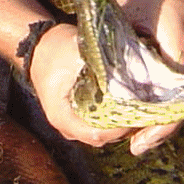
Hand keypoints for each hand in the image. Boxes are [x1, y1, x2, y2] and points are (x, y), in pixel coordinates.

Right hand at [27, 22, 132, 147]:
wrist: (38, 45)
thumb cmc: (56, 48)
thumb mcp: (78, 53)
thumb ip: (101, 67)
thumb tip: (131, 75)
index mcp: (62, 116)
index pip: (96, 134)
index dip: (120, 128)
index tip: (138, 114)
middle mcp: (65, 125)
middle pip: (101, 138)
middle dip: (124, 127)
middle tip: (144, 112)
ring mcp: (70, 123)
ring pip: (101, 133)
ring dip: (119, 124)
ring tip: (138, 109)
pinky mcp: (75, 116)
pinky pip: (97, 125)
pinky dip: (112, 118)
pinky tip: (126, 106)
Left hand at [116, 0, 183, 155]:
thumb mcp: (130, 16)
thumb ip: (117, 46)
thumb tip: (97, 73)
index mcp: (182, 60)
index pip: (172, 111)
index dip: (153, 132)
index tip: (135, 147)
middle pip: (176, 109)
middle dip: (153, 127)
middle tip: (130, 143)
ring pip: (177, 97)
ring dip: (157, 111)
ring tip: (134, 127)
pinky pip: (178, 82)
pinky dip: (162, 94)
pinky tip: (143, 98)